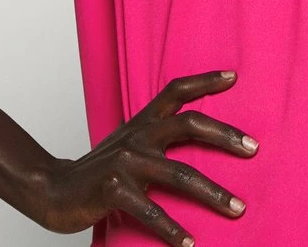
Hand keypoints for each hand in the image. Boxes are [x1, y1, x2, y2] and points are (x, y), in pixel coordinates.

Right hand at [39, 71, 258, 246]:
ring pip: (180, 174)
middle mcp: (138, 135)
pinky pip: (151, 211)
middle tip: (254, 148)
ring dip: (213, 194)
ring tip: (238, 208)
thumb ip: (158, 136)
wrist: (53, 189)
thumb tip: (201, 137)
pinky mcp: (114, 189)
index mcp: (144, 121)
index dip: (205, 81)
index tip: (233, 77)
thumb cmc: (101, 168)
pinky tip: (190, 243)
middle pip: (189, 124)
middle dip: (225, 136)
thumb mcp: (130, 141)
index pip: (176, 90)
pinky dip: (173, 230)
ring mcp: (126, 161)